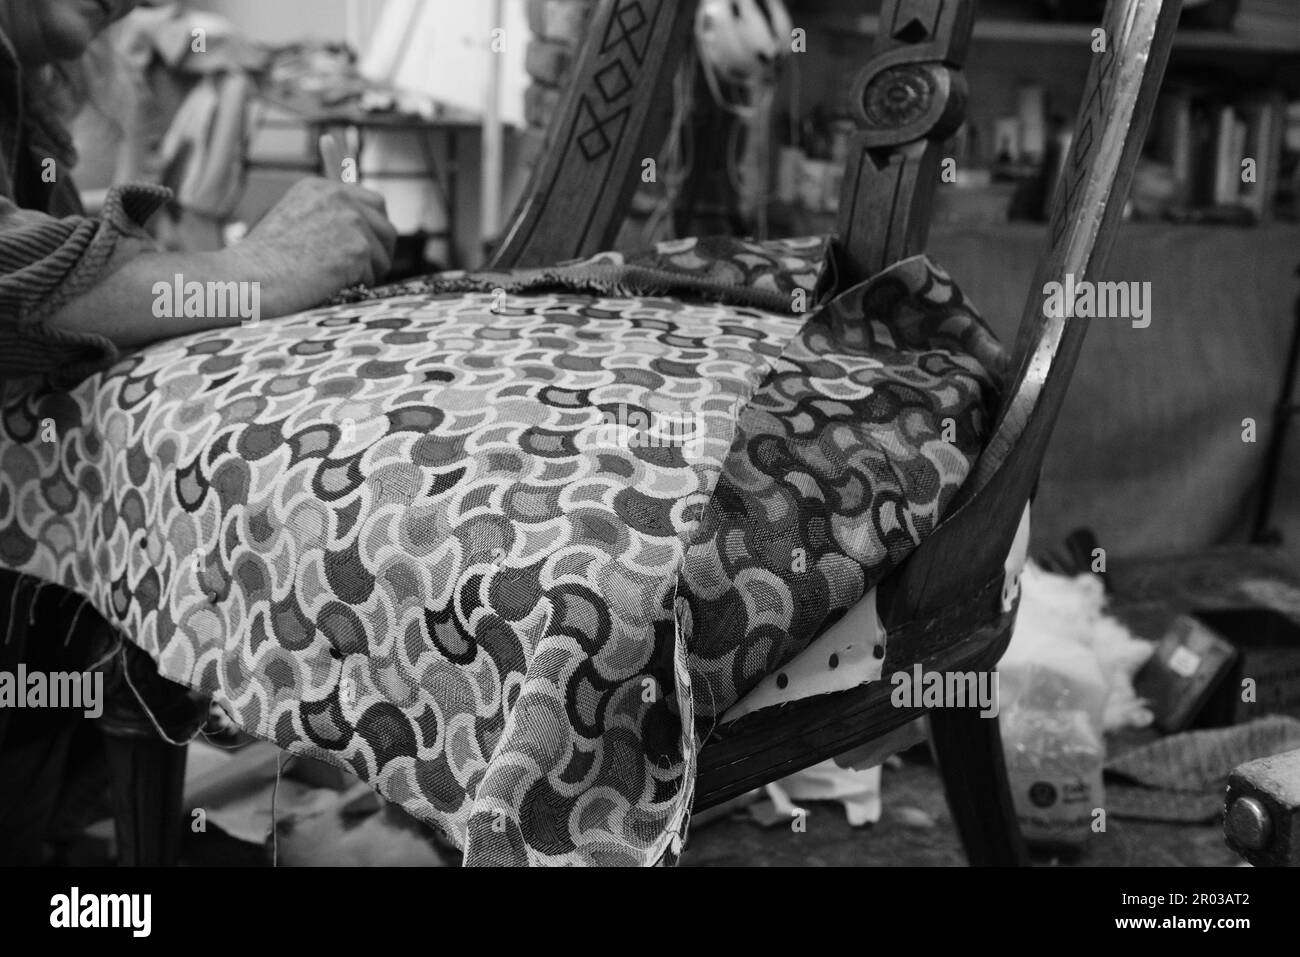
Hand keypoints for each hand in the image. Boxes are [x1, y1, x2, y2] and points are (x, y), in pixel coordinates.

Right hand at [231, 177, 398, 315]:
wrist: (249, 279)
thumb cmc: (264, 262)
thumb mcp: (294, 222)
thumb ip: (328, 218)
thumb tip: (364, 235)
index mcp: (322, 188)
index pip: (374, 201)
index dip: (375, 229)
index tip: (368, 248)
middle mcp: (339, 197)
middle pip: (387, 226)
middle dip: (380, 252)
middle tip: (365, 271)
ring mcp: (350, 221)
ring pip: (383, 254)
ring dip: (367, 273)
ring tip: (335, 281)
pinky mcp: (357, 249)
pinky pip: (373, 275)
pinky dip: (356, 287)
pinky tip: (328, 287)